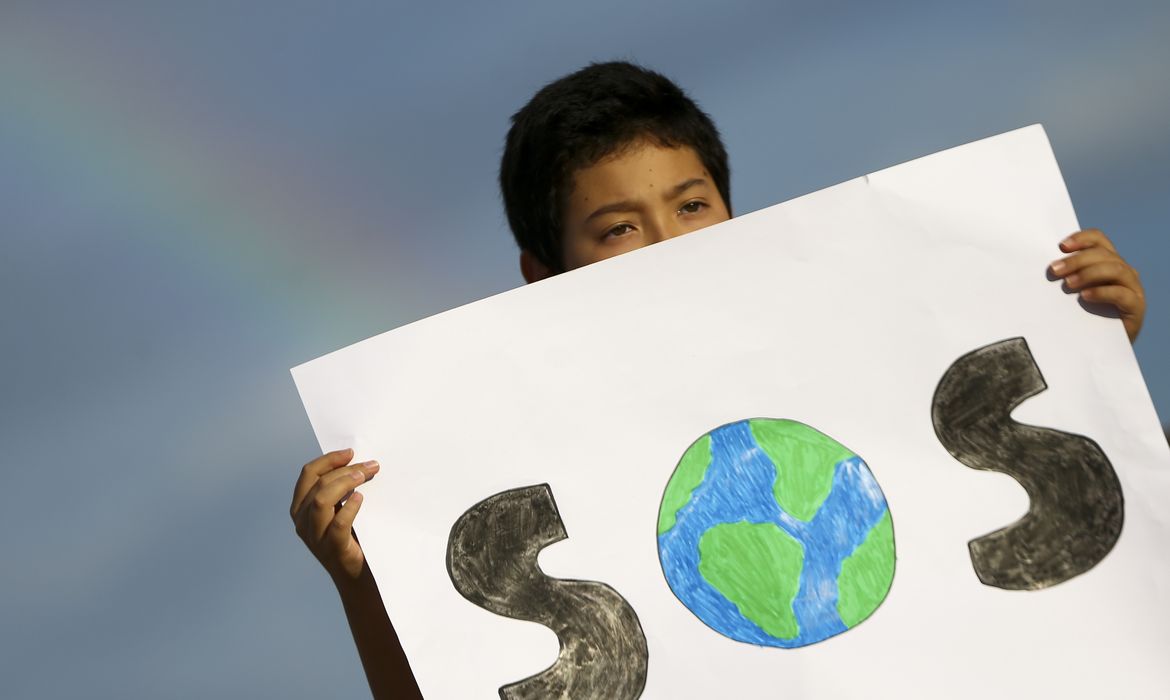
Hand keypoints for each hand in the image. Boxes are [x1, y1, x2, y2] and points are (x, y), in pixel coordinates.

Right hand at [291, 448, 380, 581]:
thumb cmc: (351, 537)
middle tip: (370, 465)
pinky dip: (349, 508)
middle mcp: (302, 522)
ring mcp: (315, 537)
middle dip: (344, 469)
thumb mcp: (338, 510)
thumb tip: (355, 460)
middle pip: (317, 484)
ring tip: (365, 476)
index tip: (350, 452)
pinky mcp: (332, 549)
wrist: (357, 575)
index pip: (308, 474)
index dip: (328, 459)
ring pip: (321, 501)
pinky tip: (361, 498)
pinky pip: (337, 524)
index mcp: (300, 508)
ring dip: (344, 483)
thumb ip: (338, 490)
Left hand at [1049, 229, 1145, 342]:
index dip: (1082, 239)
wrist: (1097, 346)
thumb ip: (1065, 275)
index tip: (1060, 246)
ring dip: (1089, 273)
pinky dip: (1102, 292)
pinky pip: (1122, 294)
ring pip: (1115, 269)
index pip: (1099, 240)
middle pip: (1103, 254)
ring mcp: (1132, 288)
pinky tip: (1085, 297)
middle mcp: (1123, 271)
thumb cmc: (1079, 315)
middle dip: (1077, 260)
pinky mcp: (1136, 307)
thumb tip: (1046, 264)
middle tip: (1054, 270)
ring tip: (1068, 283)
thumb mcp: (1071, 292)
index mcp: (1107, 261)